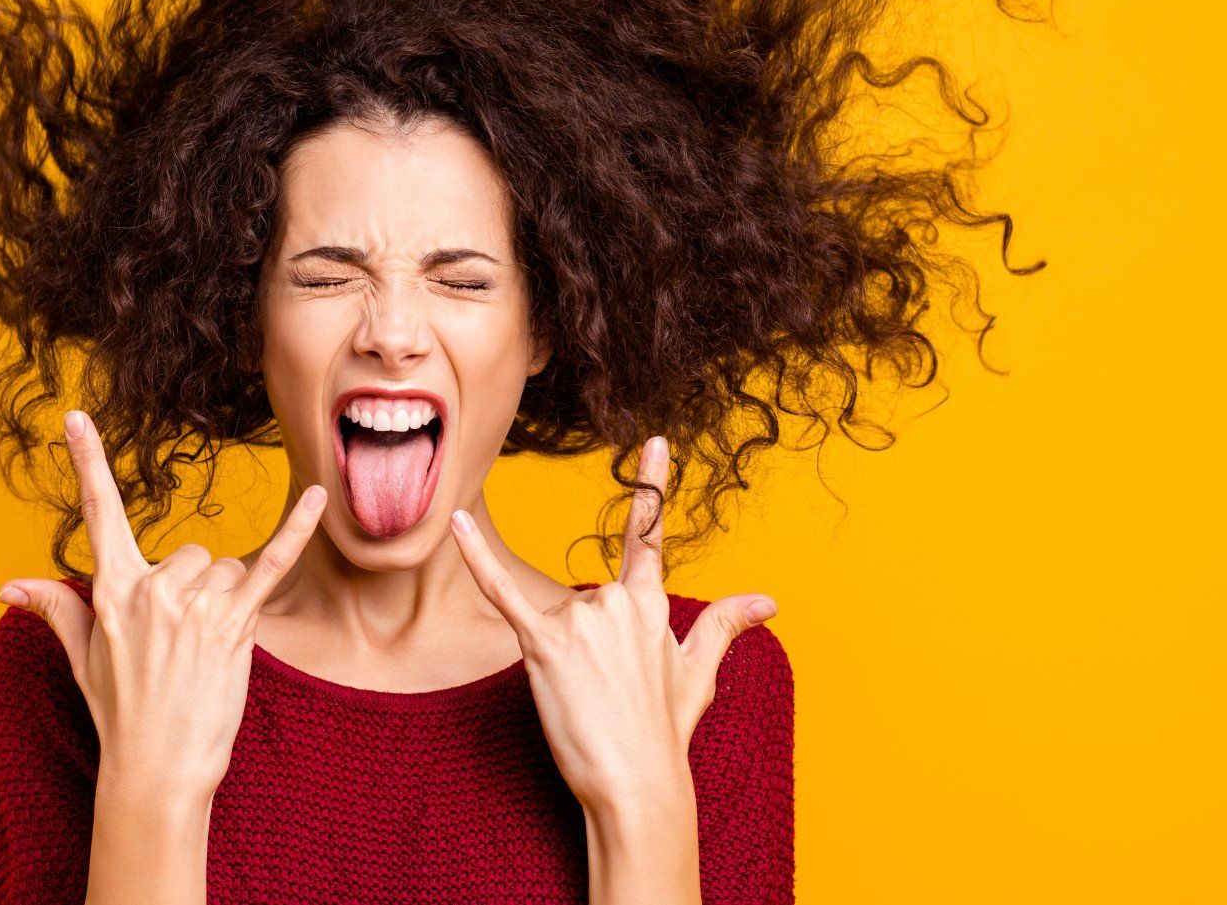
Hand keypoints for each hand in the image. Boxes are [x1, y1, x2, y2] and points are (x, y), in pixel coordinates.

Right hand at [0, 409, 329, 796]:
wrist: (157, 768)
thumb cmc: (120, 712)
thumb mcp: (82, 657)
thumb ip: (54, 607)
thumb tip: (5, 587)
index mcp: (112, 590)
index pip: (98, 514)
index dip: (87, 464)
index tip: (77, 418)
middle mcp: (153, 589)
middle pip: (187, 552)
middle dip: (190, 588)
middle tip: (179, 645)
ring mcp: (195, 605)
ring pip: (222, 569)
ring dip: (222, 602)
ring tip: (204, 653)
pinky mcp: (236, 622)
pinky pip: (272, 564)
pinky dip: (297, 530)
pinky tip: (318, 499)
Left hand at [448, 435, 777, 810]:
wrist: (638, 784)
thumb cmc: (664, 732)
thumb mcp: (698, 673)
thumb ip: (724, 625)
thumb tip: (769, 601)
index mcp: (652, 604)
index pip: (648, 536)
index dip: (651, 485)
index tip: (653, 442)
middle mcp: (617, 602)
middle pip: (588, 598)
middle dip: (590, 643)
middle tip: (605, 693)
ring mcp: (581, 622)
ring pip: (558, 616)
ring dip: (565, 654)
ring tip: (586, 698)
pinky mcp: (543, 645)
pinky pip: (503, 593)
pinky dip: (477, 557)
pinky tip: (456, 523)